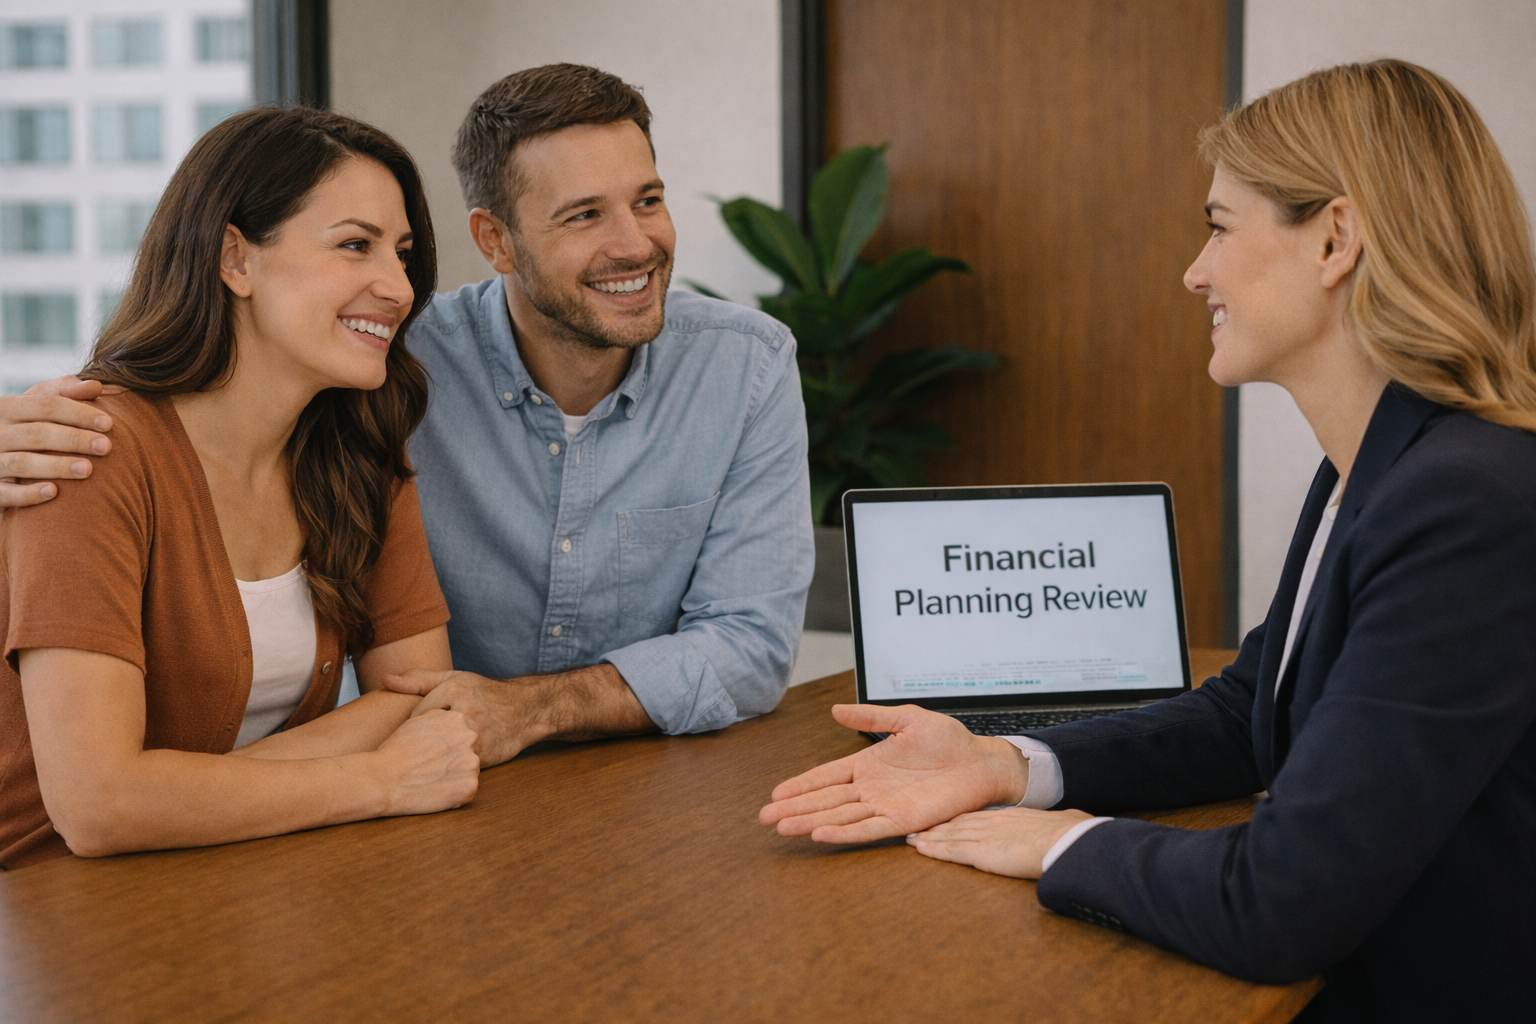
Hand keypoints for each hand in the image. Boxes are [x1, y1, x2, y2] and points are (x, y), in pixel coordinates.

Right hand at [0, 377, 112, 507]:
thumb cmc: (25, 428)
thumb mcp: (36, 405)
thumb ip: (63, 393)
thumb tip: (96, 386)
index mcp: (7, 407)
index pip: (45, 405)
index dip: (78, 413)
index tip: (109, 423)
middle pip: (37, 434)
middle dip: (74, 439)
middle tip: (106, 447)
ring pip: (22, 462)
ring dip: (56, 466)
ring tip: (88, 469)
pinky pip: (6, 492)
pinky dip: (28, 493)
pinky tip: (53, 492)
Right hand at [355, 707, 479, 815]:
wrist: (382, 778)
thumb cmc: (394, 750)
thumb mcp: (417, 721)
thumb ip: (439, 718)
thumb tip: (450, 719)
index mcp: (458, 718)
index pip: (461, 734)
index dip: (445, 746)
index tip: (430, 754)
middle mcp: (470, 737)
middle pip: (468, 751)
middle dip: (453, 760)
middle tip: (430, 768)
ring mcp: (472, 762)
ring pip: (469, 770)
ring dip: (455, 776)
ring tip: (431, 779)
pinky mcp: (470, 786)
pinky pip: (467, 790)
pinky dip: (455, 794)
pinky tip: (436, 791)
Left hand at [382, 668, 550, 767]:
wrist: (525, 711)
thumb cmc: (483, 694)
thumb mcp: (453, 680)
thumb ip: (418, 680)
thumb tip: (384, 679)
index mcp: (452, 690)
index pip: (414, 718)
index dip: (414, 730)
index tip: (417, 736)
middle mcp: (463, 711)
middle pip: (425, 737)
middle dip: (421, 747)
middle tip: (420, 751)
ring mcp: (475, 734)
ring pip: (438, 753)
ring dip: (434, 759)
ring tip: (433, 760)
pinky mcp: (483, 755)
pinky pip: (455, 765)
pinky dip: (450, 767)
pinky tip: (451, 763)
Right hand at [759, 704, 1030, 842]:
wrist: (981, 761)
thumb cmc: (949, 740)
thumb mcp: (907, 719)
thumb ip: (872, 718)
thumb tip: (835, 710)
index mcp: (868, 764)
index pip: (826, 776)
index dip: (801, 785)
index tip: (775, 793)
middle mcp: (872, 788)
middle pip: (825, 800)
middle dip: (794, 808)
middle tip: (765, 818)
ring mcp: (885, 806)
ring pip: (840, 817)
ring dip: (811, 822)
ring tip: (783, 828)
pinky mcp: (904, 821)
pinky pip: (869, 829)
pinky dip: (844, 833)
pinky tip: (821, 834)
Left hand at [907, 807, 1093, 878]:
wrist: (1069, 841)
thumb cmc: (1069, 836)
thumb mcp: (1056, 827)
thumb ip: (1046, 830)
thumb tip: (1061, 830)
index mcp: (1010, 817)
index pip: (976, 817)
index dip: (956, 819)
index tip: (942, 821)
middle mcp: (993, 822)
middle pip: (957, 823)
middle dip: (935, 826)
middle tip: (915, 826)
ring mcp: (986, 836)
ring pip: (949, 834)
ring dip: (928, 837)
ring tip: (910, 838)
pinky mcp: (982, 852)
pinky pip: (951, 850)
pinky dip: (933, 849)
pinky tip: (919, 848)